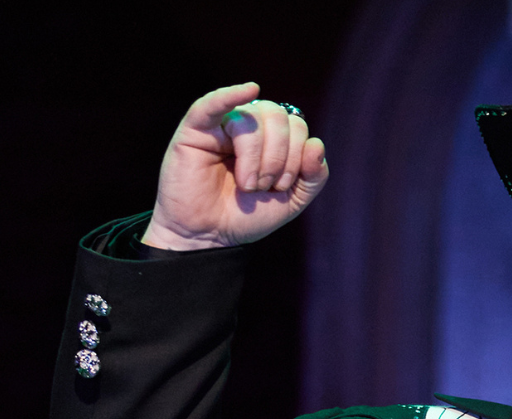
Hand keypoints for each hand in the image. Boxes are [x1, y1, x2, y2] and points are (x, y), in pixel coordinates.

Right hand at [141, 83, 328, 250]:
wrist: (209, 236)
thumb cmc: (247, 216)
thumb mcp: (292, 200)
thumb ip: (314, 176)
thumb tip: (316, 144)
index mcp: (272, 138)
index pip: (297, 126)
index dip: (297, 155)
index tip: (281, 186)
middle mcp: (248, 126)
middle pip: (277, 115)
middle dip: (278, 156)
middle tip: (264, 186)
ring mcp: (221, 125)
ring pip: (250, 117)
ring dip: (256, 156)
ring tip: (247, 184)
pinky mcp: (195, 130)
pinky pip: (211, 103)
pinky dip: (230, 94)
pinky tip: (249, 89)